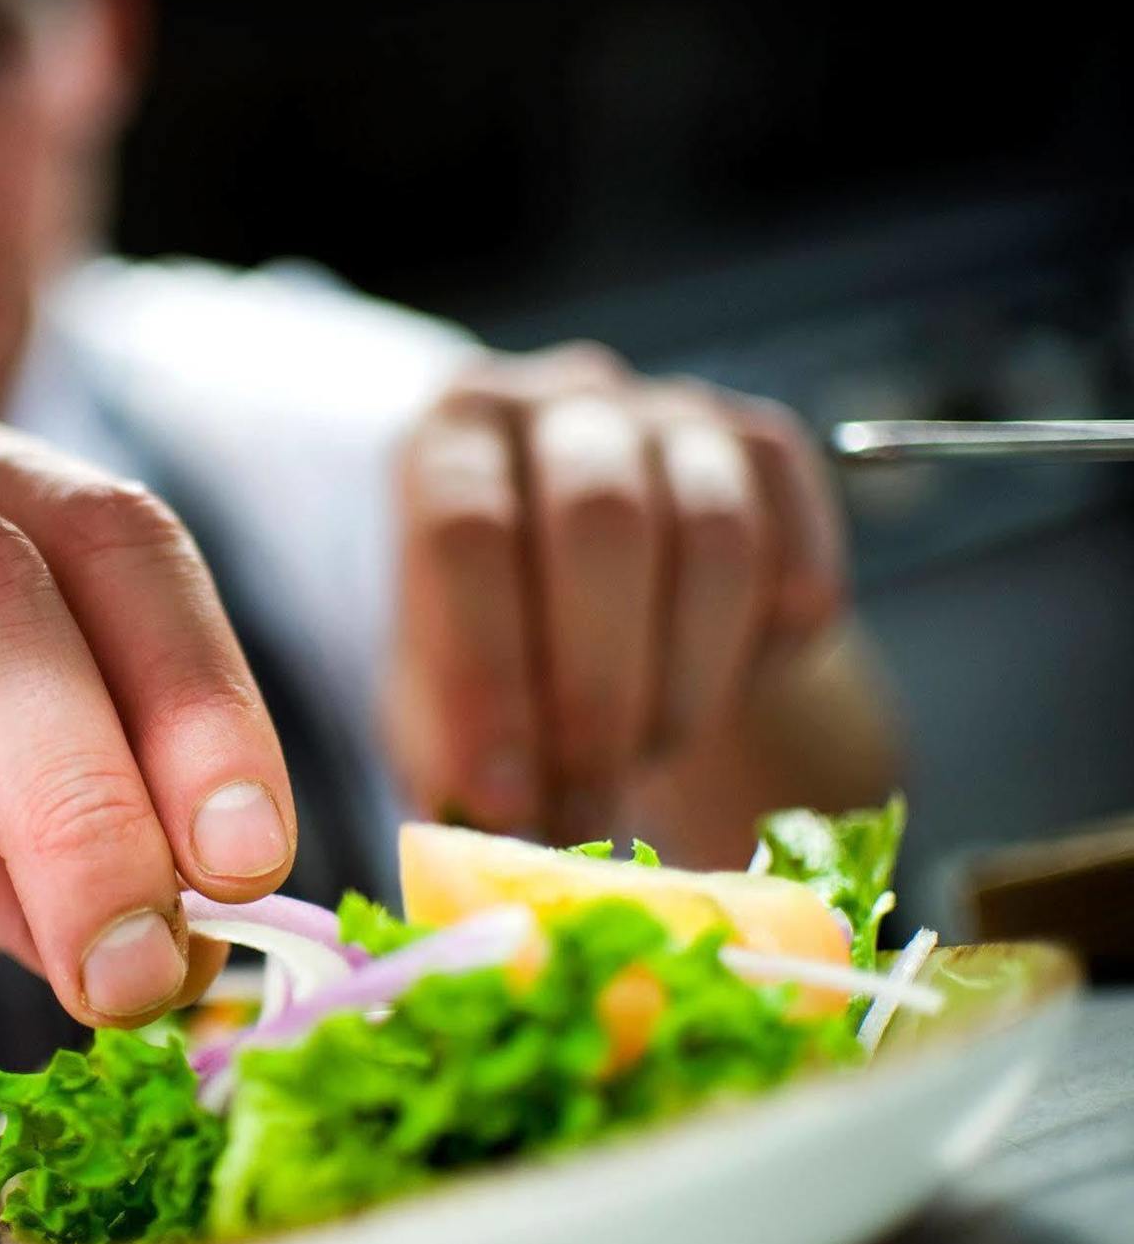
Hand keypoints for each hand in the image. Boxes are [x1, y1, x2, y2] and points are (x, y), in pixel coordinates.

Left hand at [384, 343, 843, 841]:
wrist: (610, 599)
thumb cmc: (502, 655)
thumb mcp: (443, 702)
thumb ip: (454, 759)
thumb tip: (487, 846)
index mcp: (453, 438)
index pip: (468, 531)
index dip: (489, 674)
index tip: (502, 797)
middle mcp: (565, 397)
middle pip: (601, 520)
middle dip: (598, 690)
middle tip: (588, 808)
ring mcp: (679, 411)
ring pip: (714, 537)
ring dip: (684, 682)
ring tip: (644, 756)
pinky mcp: (774, 449)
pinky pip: (800, 559)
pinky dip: (766, 652)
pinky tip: (718, 691)